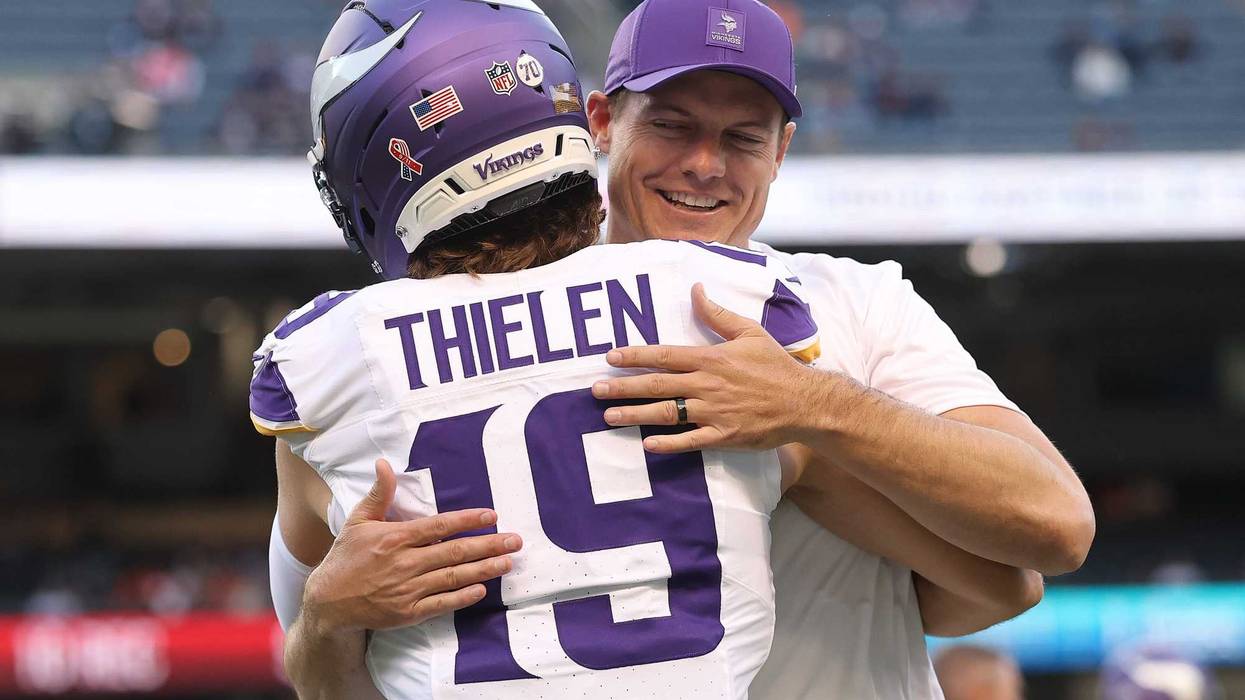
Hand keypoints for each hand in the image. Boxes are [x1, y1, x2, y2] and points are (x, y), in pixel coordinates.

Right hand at [301, 459, 521, 635]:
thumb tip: (384, 464)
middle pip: (455, 552)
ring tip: (507, 563)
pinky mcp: (407, 613)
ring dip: (483, 569)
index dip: (469, 519)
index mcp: (395, 537)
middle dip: (488, 545)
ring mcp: (407, 590)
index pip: (440, 525)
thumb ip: (379, 494)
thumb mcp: (358, 521)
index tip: (493, 515)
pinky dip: (462, 597)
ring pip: (453, 577)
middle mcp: (405, 563)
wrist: (326, 602)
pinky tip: (481, 590)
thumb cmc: (346, 558)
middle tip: (515, 541)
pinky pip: (441, 604)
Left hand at [591, 283, 821, 452]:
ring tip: (609, 417)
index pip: (664, 355)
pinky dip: (668, 444)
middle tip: (596, 391)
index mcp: (711, 358)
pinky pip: (691, 441)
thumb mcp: (750, 332)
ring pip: (667, 413)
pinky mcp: (725, 436)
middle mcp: (708, 385)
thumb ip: (718, 314)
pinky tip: (647, 445)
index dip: (635, 356)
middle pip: (657, 385)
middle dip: (623, 387)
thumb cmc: (776, 366)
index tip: (610, 358)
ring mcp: (715, 412)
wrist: (806, 402)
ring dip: (635, 415)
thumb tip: (696, 289)